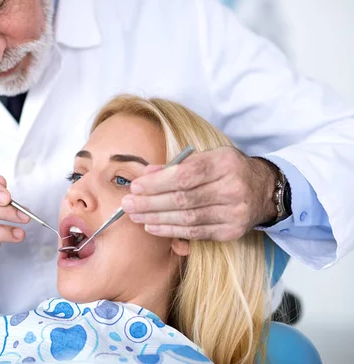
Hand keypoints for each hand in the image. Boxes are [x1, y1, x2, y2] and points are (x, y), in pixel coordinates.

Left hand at [121, 147, 277, 240]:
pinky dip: (171, 231)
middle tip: (127, 204)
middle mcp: (233, 188)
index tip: (135, 187)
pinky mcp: (232, 231)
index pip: (185, 175)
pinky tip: (152, 227)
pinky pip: (196, 233)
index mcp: (225, 163)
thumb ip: (178, 165)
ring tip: (135, 215)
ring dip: (156, 218)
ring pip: (188, 218)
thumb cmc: (227, 170)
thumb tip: (147, 173)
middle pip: (184, 198)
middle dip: (150, 203)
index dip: (158, 183)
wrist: (264, 189)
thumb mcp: (208, 157)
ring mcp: (235, 212)